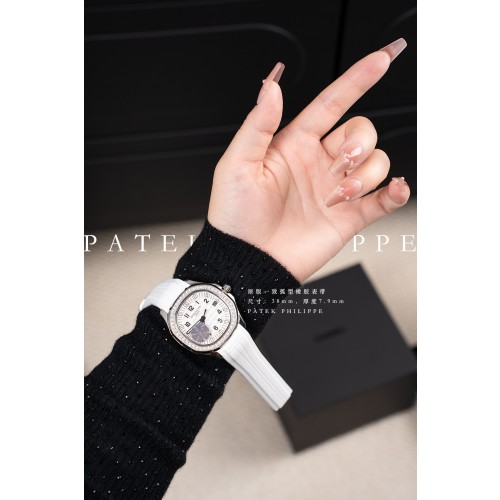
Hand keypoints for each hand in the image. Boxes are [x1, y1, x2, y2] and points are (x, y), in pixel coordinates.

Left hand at [208, 39, 409, 281]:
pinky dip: (396, 193)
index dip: (356, 80)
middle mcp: (318, 164)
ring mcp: (335, 190)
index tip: (381, 59)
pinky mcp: (348, 218)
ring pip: (374, 163)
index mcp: (293, 145)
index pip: (331, 103)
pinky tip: (393, 190)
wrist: (246, 262)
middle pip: (360, 132)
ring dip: (365, 176)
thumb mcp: (236, 165)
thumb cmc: (234, 216)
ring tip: (338, 196)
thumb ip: (258, 124)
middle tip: (340, 164)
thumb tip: (272, 87)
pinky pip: (383, 200)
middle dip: (359, 142)